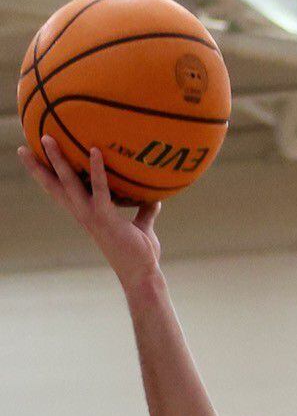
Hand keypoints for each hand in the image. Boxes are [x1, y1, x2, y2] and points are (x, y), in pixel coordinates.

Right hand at [18, 137, 161, 292]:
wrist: (142, 277)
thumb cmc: (141, 256)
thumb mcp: (143, 229)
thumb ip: (145, 213)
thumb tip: (155, 199)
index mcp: (89, 216)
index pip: (63, 194)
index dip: (48, 178)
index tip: (34, 162)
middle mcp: (85, 215)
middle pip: (56, 188)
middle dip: (38, 168)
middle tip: (22, 148)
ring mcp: (93, 217)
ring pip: (69, 184)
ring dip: (58, 161)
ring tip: (47, 138)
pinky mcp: (106, 219)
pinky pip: (100, 190)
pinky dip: (97, 170)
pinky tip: (95, 150)